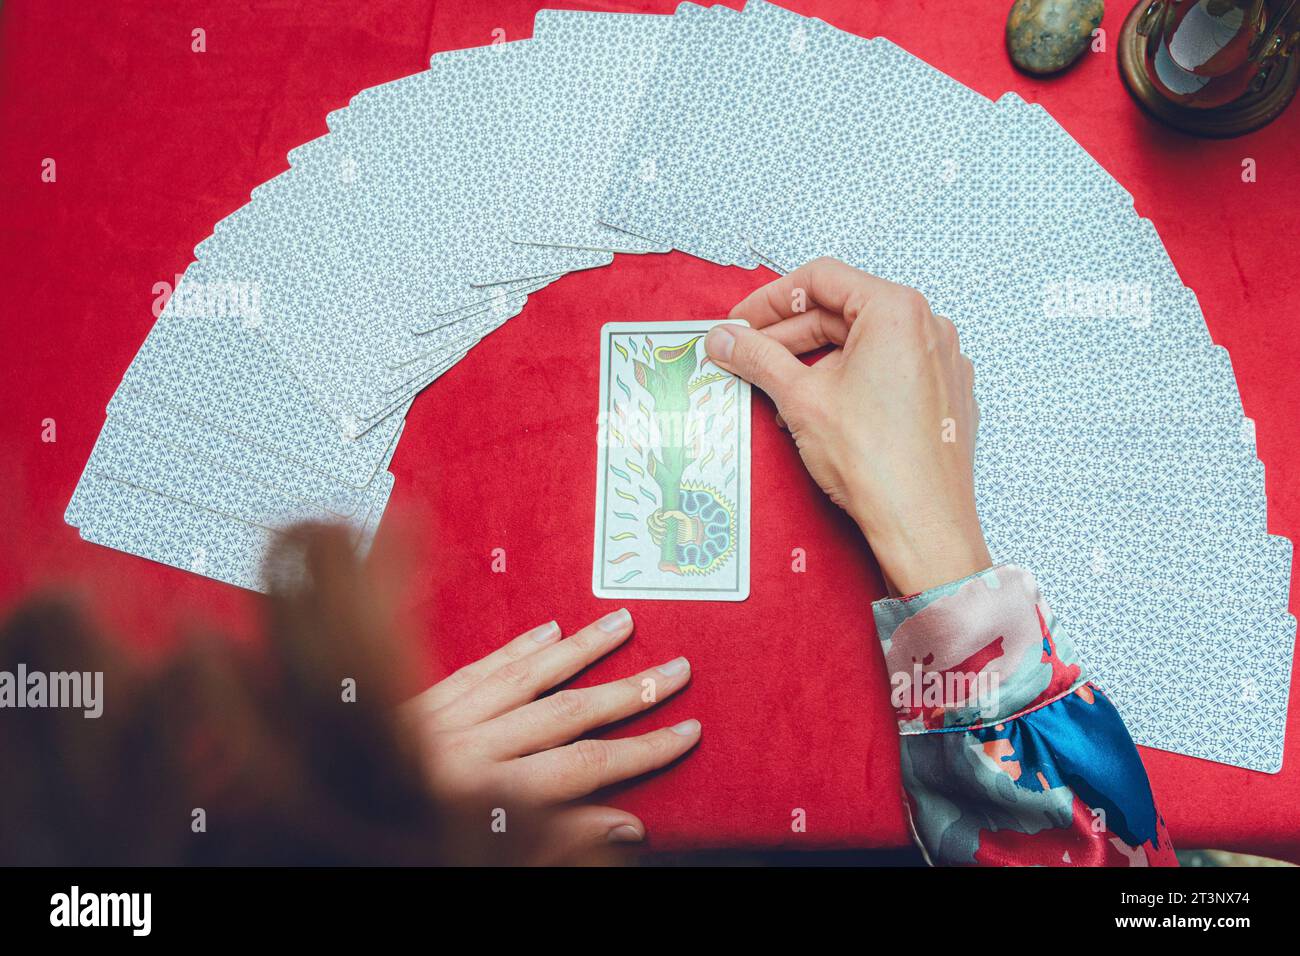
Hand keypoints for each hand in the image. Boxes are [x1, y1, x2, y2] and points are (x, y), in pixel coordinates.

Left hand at [403, 609, 698, 860]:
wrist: (311, 825)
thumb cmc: (399, 841)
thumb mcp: (481, 860)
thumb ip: (555, 843)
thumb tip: (627, 828)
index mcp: (483, 795)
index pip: (585, 766)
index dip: (643, 749)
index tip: (687, 731)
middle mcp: (467, 749)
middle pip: (564, 712)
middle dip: (628, 691)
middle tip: (676, 669)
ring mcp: (440, 720)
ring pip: (523, 675)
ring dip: (578, 648)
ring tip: (621, 624)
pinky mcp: (416, 705)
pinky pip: (473, 668)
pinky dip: (513, 648)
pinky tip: (546, 630)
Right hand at [706, 257, 990, 593]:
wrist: (923, 526)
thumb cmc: (875, 462)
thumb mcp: (800, 400)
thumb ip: (757, 358)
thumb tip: (724, 339)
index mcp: (897, 310)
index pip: (822, 279)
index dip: (770, 299)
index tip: (739, 323)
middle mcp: (928, 327)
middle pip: (842, 311)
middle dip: (788, 335)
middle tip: (745, 357)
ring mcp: (941, 362)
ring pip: (863, 345)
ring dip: (814, 362)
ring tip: (776, 393)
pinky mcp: (944, 397)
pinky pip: (888, 372)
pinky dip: (848, 381)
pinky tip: (818, 412)